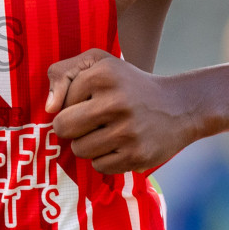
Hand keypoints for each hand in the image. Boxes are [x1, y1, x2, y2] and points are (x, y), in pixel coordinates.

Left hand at [45, 49, 202, 173]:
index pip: (60, 103)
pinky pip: (99, 166)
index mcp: (104, 74)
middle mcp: (117, 102)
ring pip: (79, 149)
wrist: (179, 107)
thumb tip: (49, 108)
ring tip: (109, 131)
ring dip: (88, 144)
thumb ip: (63, 74)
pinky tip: (121, 144)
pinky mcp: (137, 156)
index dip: (72, 104)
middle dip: (72, 127)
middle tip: (91, 121)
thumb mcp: (98, 63)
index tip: (93, 100)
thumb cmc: (128, 84)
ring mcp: (128, 131)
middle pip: (63, 127)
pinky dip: (105, 159)